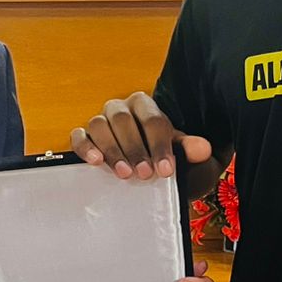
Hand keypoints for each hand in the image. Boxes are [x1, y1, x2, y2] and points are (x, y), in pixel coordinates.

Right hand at [70, 91, 213, 182]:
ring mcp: (101, 122)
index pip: (152, 120)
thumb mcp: (182, 157)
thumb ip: (190, 150)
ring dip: (112, 150)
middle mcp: (121, 109)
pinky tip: (95, 162)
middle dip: (135, 148)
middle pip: (123, 119)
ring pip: (99, 125)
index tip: (166, 170)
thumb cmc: (164, 160)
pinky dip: (85, 147)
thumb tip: (203, 149)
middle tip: (145, 174)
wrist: (147, 171)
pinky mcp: (84, 137)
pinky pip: (78, 136)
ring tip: (124, 174)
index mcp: (146, 107)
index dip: (160, 145)